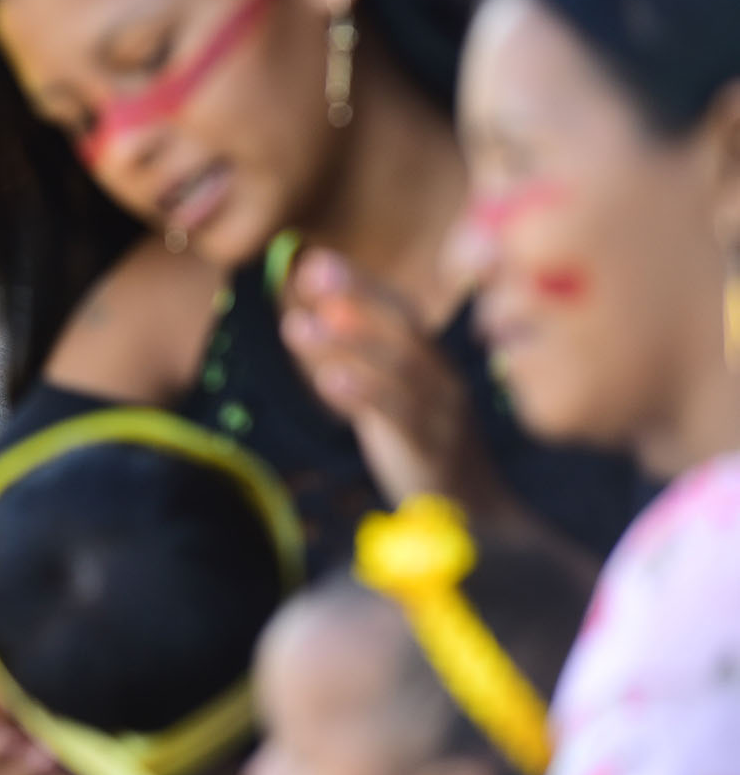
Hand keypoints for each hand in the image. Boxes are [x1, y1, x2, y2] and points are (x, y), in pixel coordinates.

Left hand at [280, 247, 502, 508]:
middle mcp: (442, 378)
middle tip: (312, 272)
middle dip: (356, 295)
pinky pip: (399, 416)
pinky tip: (327, 379)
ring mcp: (441, 413)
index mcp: (433, 361)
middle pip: (402, 326)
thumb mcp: (392, 395)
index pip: (400, 309)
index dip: (360, 284)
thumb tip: (317, 312)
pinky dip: (362, 394)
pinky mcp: (432, 450)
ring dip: (346, 342)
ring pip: (399, 367)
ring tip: (298, 325)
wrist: (476, 513)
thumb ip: (361, 357)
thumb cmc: (424, 444)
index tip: (315, 261)